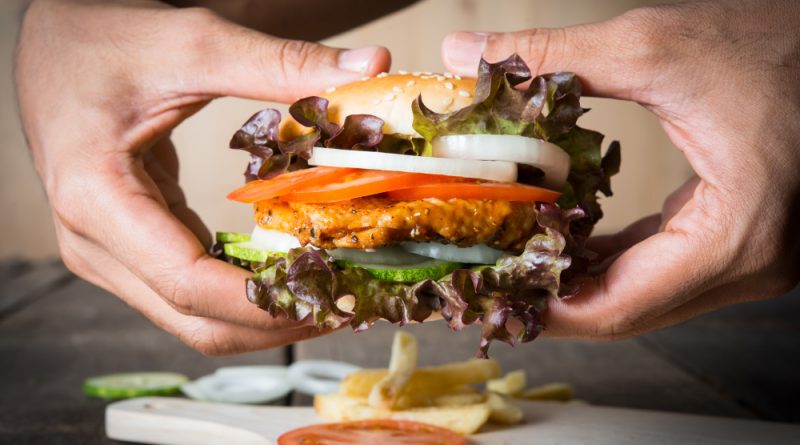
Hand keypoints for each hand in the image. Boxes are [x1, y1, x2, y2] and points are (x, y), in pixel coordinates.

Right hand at [15, 0, 389, 353]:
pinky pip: (192, 291)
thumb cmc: (104, 42)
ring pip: (194, 317)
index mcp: (97, 199)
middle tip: (349, 305)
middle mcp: (94, 242)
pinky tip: (291, 276)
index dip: (268, 303)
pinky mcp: (130, 248)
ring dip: (265, 316)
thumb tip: (370, 65)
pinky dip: (244, 292)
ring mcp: (108, 252)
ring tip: (332, 295)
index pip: (190, 283)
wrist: (55, 46)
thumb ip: (281, 64)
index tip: (335, 295)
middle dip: (278, 322)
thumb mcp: (194, 45)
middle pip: (196, 319)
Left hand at [441, 0, 799, 338]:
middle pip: (628, 310)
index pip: (621, 307)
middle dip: (551, 298)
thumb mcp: (653, 48)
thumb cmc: (772, 44)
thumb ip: (553, 55)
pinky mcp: (741, 240)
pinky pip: (660, 269)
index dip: (546, 309)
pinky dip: (608, 261)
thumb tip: (463, 53)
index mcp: (737, 235)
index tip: (491, 296)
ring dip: (576, 282)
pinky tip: (564, 239)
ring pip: (642, 295)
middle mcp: (751, 265)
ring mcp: (750, 259)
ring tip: (511, 261)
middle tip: (489, 279)